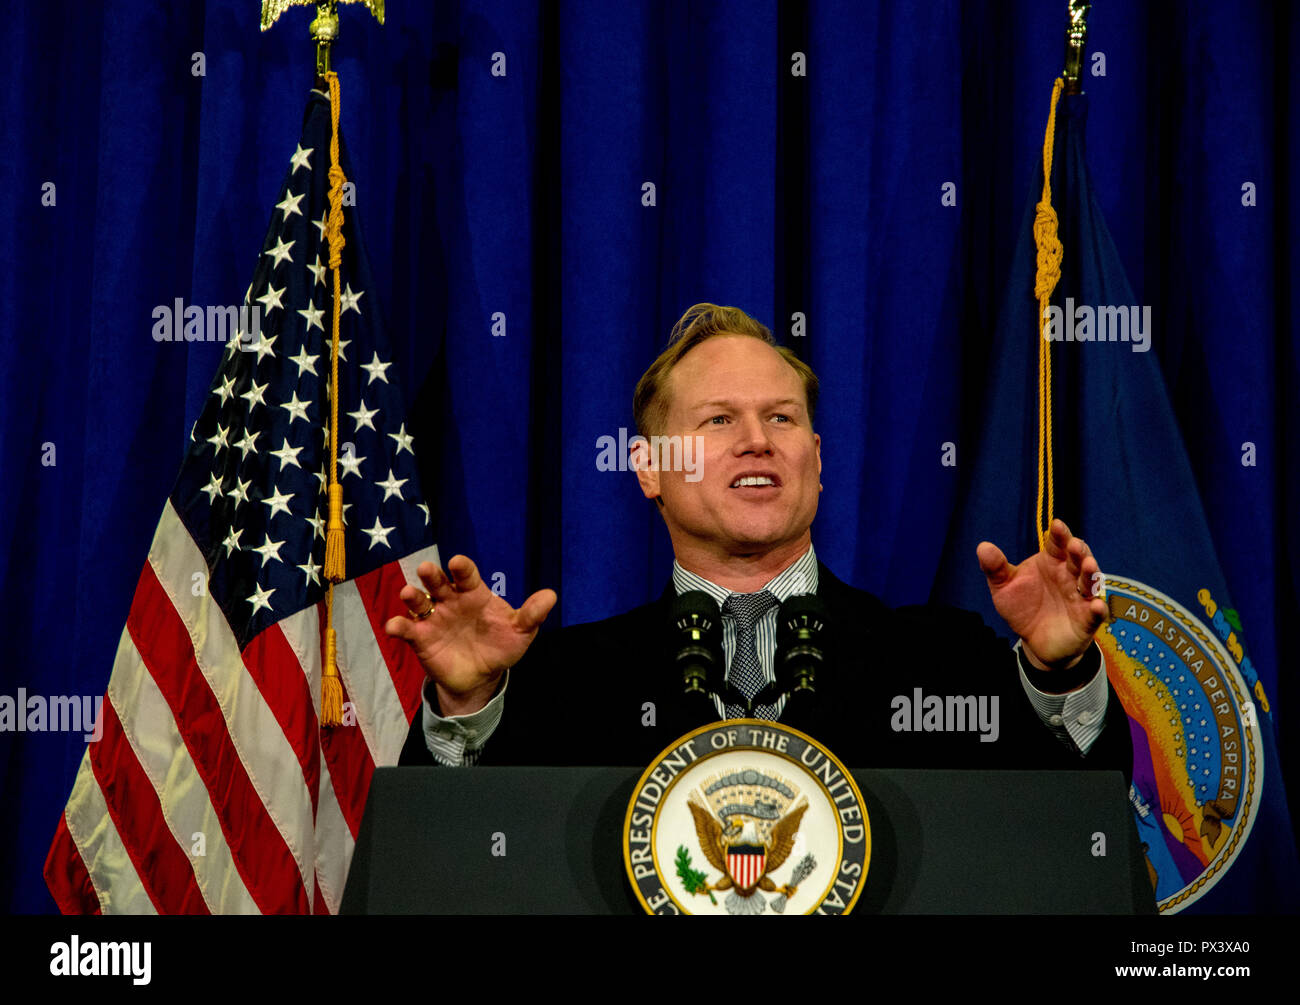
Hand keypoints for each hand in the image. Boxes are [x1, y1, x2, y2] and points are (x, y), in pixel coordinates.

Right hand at [383, 556, 556, 714]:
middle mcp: (450, 600)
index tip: (457, 563)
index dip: (461, 568)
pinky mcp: (420, 638)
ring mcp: (433, 618)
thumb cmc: (501, 645)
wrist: (482, 676)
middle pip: (438, 583)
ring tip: (409, 594)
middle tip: (426, 570)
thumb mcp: (520, 632)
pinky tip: (393, 626)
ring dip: (412, 596)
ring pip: (418, 602)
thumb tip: (551, 596)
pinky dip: (397, 626)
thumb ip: (532, 614)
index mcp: (473, 593)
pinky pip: (406, 629)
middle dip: (431, 575)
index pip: (466, 575)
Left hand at [977, 518, 1106, 669]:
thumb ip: (995, 568)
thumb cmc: (1023, 607)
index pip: (1057, 545)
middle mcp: (1069, 576)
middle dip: (1078, 551)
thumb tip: (983, 546)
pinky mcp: (1086, 620)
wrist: (1034, 640)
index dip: (1059, 535)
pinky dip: (1097, 610)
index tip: (1057, 525)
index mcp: (1051, 562)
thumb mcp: (1004, 587)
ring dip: (1091, 574)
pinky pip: (1094, 614)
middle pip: (1077, 560)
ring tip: (1088, 566)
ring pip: (1090, 583)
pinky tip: (1096, 606)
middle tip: (1074, 545)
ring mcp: (1080, 598)